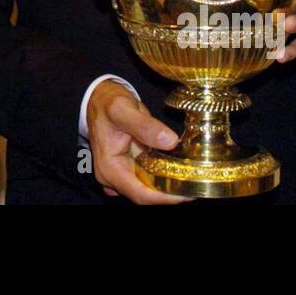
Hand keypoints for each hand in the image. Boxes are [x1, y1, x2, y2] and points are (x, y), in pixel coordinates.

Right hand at [86, 81, 189, 204]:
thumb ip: (144, 125)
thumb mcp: (123, 109)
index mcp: (109, 167)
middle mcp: (112, 176)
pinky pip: (146, 179)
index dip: (165, 197)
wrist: (100, 97)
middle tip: (195, 184)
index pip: (140, 194)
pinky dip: (162, 177)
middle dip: (170, 193)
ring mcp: (120, 173)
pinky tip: (177, 169)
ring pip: (147, 188)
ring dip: (167, 186)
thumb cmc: (108, 102)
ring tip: (190, 177)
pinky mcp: (127, 168)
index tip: (188, 193)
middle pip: (145, 195)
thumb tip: (170, 141)